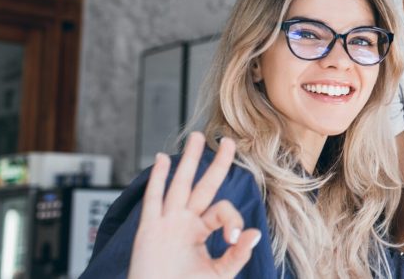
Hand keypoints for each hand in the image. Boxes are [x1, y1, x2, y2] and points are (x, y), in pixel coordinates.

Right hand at [130, 132, 260, 278]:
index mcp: (201, 231)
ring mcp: (166, 223)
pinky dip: (157, 179)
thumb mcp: (219, 274)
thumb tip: (254, 234)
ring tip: (197, 138)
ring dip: (188, 161)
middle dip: (216, 164)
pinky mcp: (149, 230)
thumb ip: (237, 255)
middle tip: (228, 141)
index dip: (233, 219)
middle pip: (203, 185)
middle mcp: (185, 222)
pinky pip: (153, 200)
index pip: (222, 210)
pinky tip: (163, 159)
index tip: (233, 239)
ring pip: (179, 185)